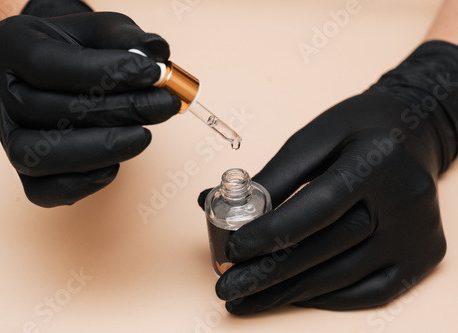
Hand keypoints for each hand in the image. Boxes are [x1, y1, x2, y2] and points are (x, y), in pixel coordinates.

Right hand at [0, 11, 179, 206]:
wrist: (55, 69)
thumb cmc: (76, 48)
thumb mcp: (99, 30)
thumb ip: (125, 37)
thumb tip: (155, 54)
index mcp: (8, 47)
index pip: (48, 65)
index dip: (105, 73)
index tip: (152, 74)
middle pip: (50, 112)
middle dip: (118, 112)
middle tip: (162, 106)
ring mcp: (5, 136)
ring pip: (38, 157)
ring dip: (100, 150)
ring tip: (142, 136)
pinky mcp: (21, 170)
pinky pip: (42, 191)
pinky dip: (82, 184)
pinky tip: (114, 165)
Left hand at [199, 41, 457, 313]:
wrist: (413, 133)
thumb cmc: (358, 130)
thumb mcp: (314, 138)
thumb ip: (272, 177)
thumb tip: (216, 203)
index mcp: (377, 160)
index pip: (317, 208)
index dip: (270, 233)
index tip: (233, 250)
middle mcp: (406, 200)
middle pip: (327, 249)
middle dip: (268, 273)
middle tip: (228, 287)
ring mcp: (418, 234)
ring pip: (343, 276)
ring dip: (289, 292)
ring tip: (248, 297)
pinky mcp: (423, 257)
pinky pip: (369, 291)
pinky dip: (325, 297)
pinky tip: (291, 295)